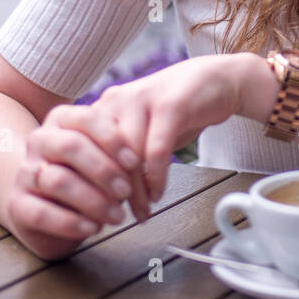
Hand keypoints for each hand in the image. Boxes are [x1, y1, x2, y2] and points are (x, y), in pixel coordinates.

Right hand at [5, 101, 142, 260]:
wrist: (47, 206)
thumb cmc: (86, 176)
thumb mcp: (103, 159)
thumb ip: (117, 155)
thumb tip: (141, 165)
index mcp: (61, 120)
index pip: (86, 119)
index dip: (112, 139)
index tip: (135, 162)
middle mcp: (39, 140)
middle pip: (70, 146)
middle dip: (104, 170)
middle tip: (127, 191)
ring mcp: (25, 172)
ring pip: (57, 180)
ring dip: (93, 200)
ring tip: (117, 216)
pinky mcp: (16, 204)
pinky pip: (42, 212)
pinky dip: (71, 222)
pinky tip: (92, 229)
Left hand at [20, 54, 255, 251]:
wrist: (214, 80)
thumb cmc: (174, 112)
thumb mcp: (139, 131)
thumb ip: (119, 156)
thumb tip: (101, 197)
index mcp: (103, 107)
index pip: (84, 152)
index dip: (88, 185)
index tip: (95, 211)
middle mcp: (116, 100)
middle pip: (104, 156)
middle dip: (110, 193)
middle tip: (117, 218)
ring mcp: (142, 100)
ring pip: (129, 156)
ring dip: (136, 191)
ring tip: (141, 211)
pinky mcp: (170, 105)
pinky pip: (157, 150)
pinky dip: (156, 177)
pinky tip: (158, 192)